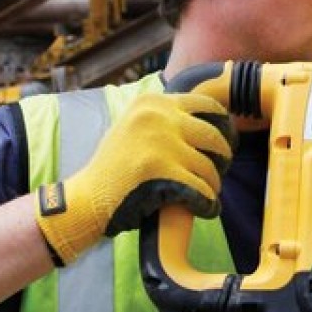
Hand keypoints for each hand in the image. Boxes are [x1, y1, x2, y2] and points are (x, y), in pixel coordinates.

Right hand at [35, 91, 235, 264]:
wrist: (86, 199)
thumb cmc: (115, 168)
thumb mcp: (136, 126)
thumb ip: (167, 118)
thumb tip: (217, 119)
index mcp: (153, 102)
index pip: (207, 106)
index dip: (224, 128)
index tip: (225, 145)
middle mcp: (157, 115)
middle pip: (215, 137)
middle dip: (223, 158)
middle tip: (219, 172)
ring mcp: (158, 142)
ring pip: (209, 167)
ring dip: (213, 185)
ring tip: (208, 194)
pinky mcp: (159, 171)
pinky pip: (200, 190)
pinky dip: (208, 204)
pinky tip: (206, 209)